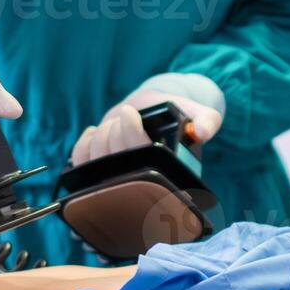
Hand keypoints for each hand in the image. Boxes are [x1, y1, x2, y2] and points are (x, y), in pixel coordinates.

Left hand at [71, 79, 223, 166]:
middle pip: (115, 155)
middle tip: (128, 116)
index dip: (130, 134)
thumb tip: (203, 132)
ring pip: (97, 156)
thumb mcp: (198, 112)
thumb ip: (208, 120)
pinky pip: (81, 159)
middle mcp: (138, 177)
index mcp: (164, 169)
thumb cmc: (177, 114)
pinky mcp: (97, 169)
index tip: (130, 113)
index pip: (140, 157)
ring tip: (117, 124)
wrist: (154, 112)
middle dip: (117, 129)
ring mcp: (115, 176)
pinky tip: (99, 133)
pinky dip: (86, 141)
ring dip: (103, 133)